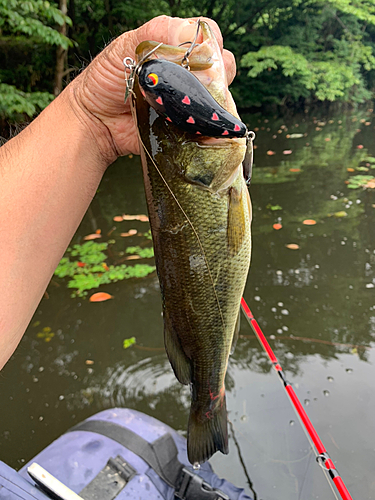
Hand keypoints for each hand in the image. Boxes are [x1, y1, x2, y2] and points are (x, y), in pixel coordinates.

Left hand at [67, 16, 236, 163]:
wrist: (96, 122)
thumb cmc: (107, 80)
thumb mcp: (126, 46)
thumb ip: (156, 34)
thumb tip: (190, 36)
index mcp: (175, 49)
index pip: (208, 37)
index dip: (211, 43)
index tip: (203, 55)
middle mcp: (187, 74)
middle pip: (222, 66)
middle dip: (219, 73)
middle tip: (199, 84)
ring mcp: (189, 101)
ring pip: (221, 97)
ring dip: (217, 101)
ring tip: (195, 105)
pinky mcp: (188, 127)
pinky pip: (210, 126)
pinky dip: (212, 126)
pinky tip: (201, 125)